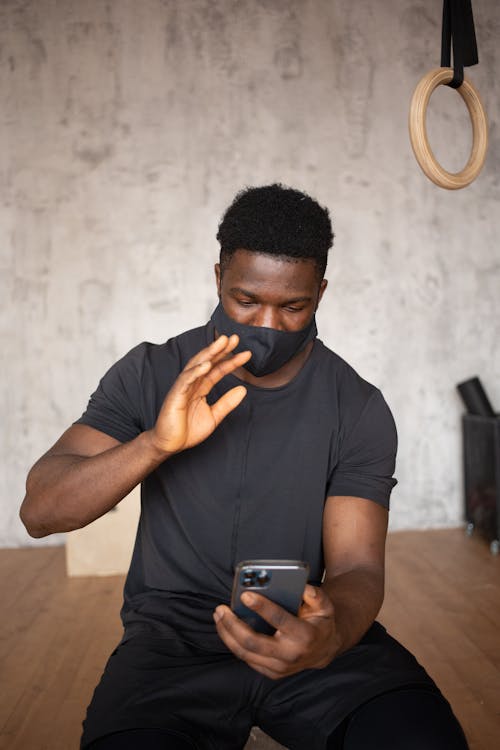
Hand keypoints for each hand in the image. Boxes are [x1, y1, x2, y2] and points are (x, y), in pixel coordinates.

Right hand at [149, 334, 250, 454]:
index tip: (247, 354)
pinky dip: (196, 372)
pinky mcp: (175, 396)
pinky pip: (186, 381)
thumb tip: (243, 390)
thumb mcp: (213, 416)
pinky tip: (206, 365)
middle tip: (235, 338)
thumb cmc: (187, 430)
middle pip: (207, 362)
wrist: (169, 445)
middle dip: (220, 349)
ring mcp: (182, 388)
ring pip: (196, 366)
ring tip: (222, 343)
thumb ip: (227, 403)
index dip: (231, 361)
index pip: (218, 370)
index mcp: (201, 387)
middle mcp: (192, 384)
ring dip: (209, 353)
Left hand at [213, 585, 339, 679]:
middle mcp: (291, 655)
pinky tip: (226, 629)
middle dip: (233, 625)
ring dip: (227, 634)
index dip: (262, 608)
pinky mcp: (272, 673)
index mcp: (304, 635)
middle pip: (254, 642)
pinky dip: (233, 644)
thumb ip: (315, 595)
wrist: (323, 650)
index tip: (245, 595)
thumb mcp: (325, 605)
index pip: (279, 621)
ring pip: (246, 654)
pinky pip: (247, 659)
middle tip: (221, 609)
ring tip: (219, 616)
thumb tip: (301, 587)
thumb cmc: (320, 622)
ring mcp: (280, 667)